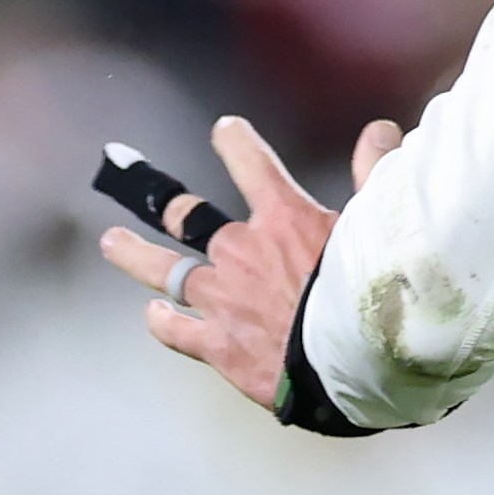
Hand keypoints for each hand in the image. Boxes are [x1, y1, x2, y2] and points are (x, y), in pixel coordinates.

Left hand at [97, 115, 397, 407]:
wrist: (353, 365)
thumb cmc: (373, 293)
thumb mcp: (380, 227)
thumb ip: (373, 176)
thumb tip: (379, 129)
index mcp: (284, 220)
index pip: (253, 166)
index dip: (237, 143)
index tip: (225, 130)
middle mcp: (240, 252)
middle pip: (187, 217)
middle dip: (166, 203)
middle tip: (135, 184)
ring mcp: (221, 299)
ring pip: (165, 271)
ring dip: (135, 255)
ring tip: (112, 242)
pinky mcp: (216, 345)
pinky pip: (176, 330)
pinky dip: (163, 321)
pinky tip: (153, 316)